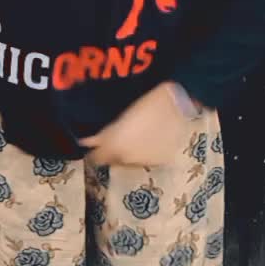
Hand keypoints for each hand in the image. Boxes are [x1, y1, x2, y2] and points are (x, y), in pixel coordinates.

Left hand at [78, 82, 203, 166]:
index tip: (93, 146)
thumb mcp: (121, 118)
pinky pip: (147, 160)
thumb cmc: (146, 103)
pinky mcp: (160, 161)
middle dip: (112, 152)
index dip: (94, 152)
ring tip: (134, 138)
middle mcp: (128, 158)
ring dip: (129, 153)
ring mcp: (145, 161)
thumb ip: (106, 133)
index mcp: (115, 146)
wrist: (175, 104)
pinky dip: (145, 153)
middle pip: (113, 161)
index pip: (97, 158)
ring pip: (130, 162)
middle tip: (115, 140)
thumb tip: (89, 142)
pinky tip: (148, 140)